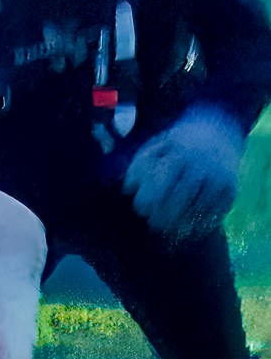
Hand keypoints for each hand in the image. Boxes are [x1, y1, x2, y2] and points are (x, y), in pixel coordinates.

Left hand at [122, 105, 244, 239]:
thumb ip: (139, 166)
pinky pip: (215, 214)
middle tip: (151, 222)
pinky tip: (186, 228)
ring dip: (180, 224)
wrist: (218, 131)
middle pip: (180, 199)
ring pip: (198, 209)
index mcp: (179, 153)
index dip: (148, 199)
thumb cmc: (177, 145)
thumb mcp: (156, 146)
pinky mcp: (231, 190)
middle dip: (163, 215)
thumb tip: (127, 191)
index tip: (140, 209)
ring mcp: (219, 179)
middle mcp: (202, 166)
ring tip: (166, 227)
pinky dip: (200, 224)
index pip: (161, 182)